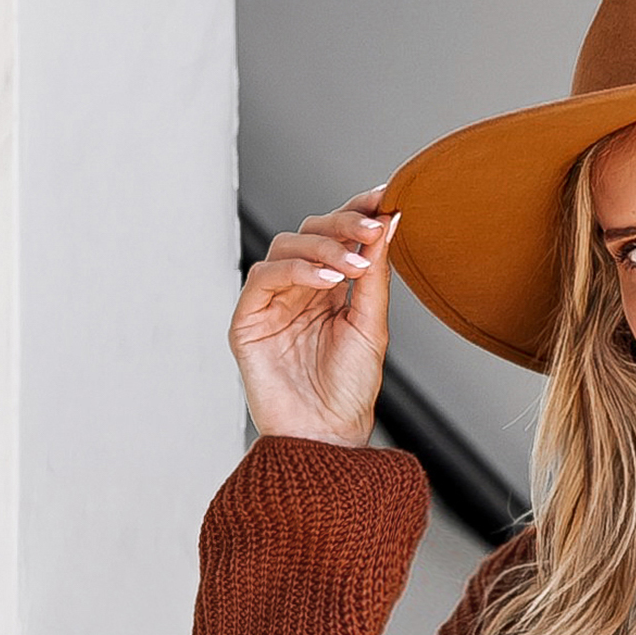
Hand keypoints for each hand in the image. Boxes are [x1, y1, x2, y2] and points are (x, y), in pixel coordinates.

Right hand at [229, 188, 397, 446]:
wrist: (327, 438)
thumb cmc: (350, 392)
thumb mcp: (372, 327)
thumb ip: (375, 276)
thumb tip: (388, 223)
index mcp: (329, 290)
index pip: (338, 236)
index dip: (357, 211)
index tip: (384, 196)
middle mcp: (298, 290)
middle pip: (312, 231)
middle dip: (343, 224)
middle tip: (373, 228)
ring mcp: (271, 302)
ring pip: (287, 246)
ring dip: (323, 247)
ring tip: (354, 266)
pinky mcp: (248, 320)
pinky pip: (265, 277)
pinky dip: (297, 271)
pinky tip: (328, 281)